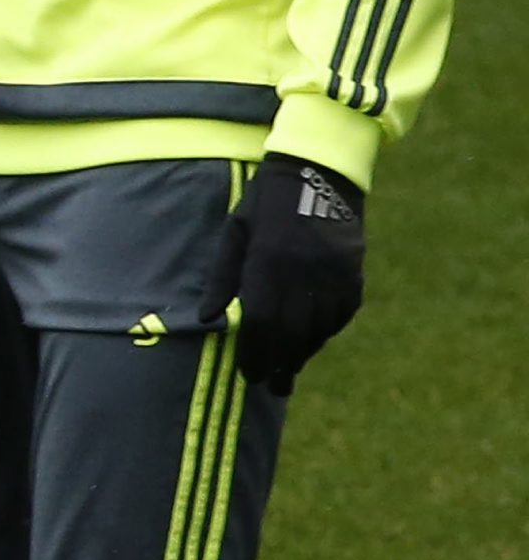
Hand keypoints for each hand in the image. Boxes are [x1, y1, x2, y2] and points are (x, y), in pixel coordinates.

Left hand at [191, 152, 364, 393]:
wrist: (318, 173)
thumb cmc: (264, 206)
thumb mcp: (234, 234)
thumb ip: (222, 278)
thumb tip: (206, 321)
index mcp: (267, 262)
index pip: (262, 323)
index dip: (255, 353)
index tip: (249, 374)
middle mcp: (302, 272)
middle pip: (292, 332)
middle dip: (279, 363)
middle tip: (271, 386)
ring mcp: (333, 272)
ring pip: (320, 327)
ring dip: (304, 353)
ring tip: (289, 372)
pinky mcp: (353, 270)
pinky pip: (341, 312)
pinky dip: (327, 331)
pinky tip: (313, 342)